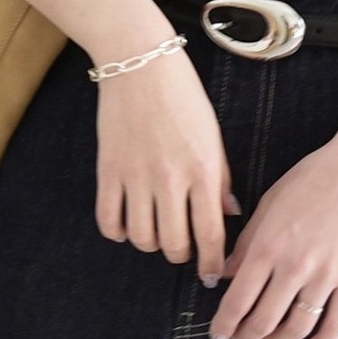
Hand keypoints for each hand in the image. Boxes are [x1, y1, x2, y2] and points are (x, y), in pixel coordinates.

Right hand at [94, 51, 240, 281]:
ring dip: (151, 243)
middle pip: (174, 245)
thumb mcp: (213, 135)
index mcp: (203, 169)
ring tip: (157, 231)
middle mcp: (171, 179)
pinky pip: (109, 221)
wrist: (141, 63)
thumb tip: (229, 214)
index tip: (211, 274)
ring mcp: (136, 177)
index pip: (210, 233)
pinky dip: (118, 232)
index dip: (211, 262)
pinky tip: (127, 224)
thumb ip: (220, 178)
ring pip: (142, 239)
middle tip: (184, 248)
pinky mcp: (108, 171)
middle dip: (182, 255)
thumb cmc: (184, 96)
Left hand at [209, 140, 337, 338]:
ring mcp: (326, 275)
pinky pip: (336, 322)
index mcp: (268, 245)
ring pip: (297, 327)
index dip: (224, 325)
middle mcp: (294, 266)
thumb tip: (228, 275)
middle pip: (264, 320)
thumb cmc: (313, 177)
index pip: (237, 301)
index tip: (217, 336)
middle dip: (246, 337)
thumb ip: (247, 241)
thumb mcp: (270, 202)